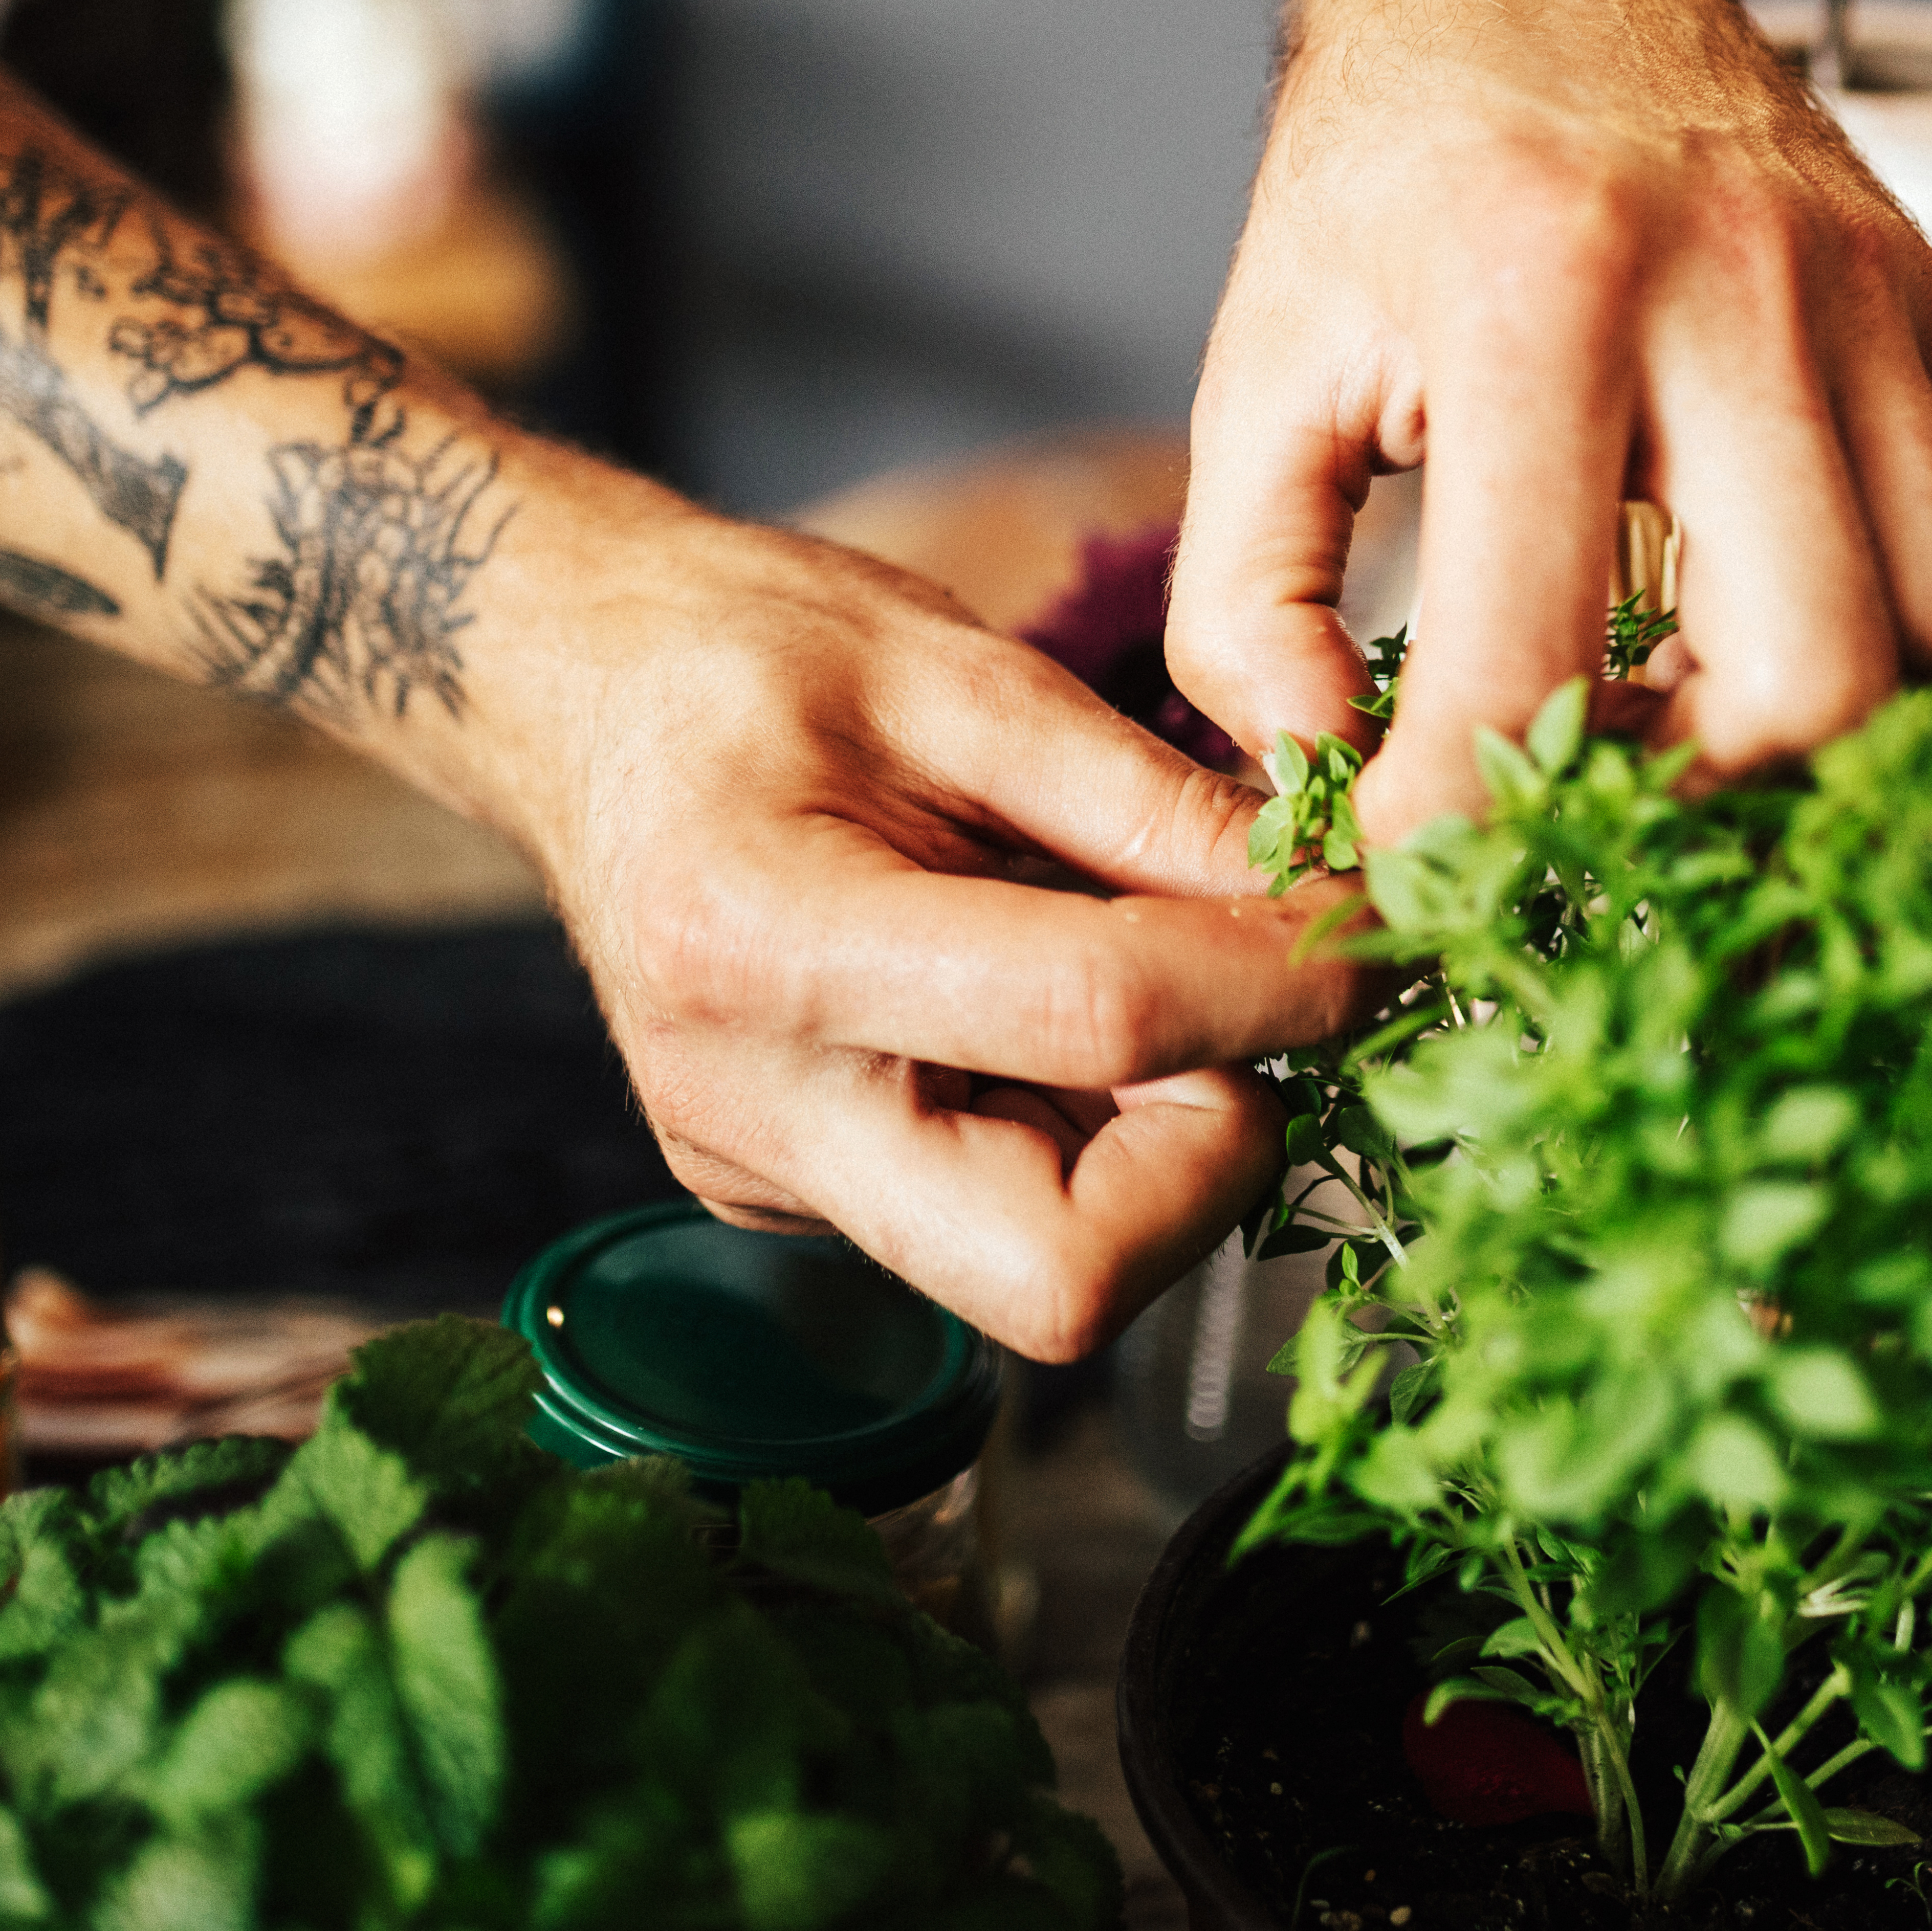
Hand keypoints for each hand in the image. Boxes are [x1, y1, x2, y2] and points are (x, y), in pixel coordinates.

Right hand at [486, 473, 1355, 1360]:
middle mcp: (755, 1111)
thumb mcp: (955, 668)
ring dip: (1165, 1145)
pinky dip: (1090, 1130)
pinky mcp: (807, 1195)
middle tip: (1241, 1006)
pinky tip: (1064, 1002)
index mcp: (764, 941)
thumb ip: (1147, 800)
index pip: (1093, 1024)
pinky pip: (1004, 1217)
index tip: (1357, 924)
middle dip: (1209, 1157)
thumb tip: (1329, 902)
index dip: (1270, 983)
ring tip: (1157, 979)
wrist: (574, 697)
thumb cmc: (743, 653)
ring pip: (1051, 1271)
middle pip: (1062, 1277)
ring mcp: (774, 1178)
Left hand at [1115, 0, 1931, 831]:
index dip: (1462, 818)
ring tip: (1704, 717)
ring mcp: (1885, 302)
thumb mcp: (1254, 367)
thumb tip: (1329, 791)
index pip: (1534, 655)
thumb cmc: (1389, 174)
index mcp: (1540, 300)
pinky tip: (1831, 645)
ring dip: (1843, 737)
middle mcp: (1747, 296)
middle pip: (1821, 672)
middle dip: (1706, 799)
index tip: (1414, 858)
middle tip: (1602, 788)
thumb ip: (1243, 607)